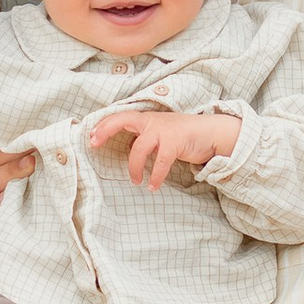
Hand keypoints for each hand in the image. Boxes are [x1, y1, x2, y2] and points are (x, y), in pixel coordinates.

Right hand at [0, 109, 38, 222]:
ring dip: (10, 172)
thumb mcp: (1, 158)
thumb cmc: (7, 183)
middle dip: (12, 150)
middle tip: (35, 142)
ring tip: (31, 164)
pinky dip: (2, 201)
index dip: (2, 132)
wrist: (5, 223)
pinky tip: (17, 193)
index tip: (25, 126)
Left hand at [86, 104, 241, 189]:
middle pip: (123, 120)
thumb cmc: (184, 136)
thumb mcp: (160, 134)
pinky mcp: (176, 141)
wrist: (211, 132)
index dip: (104, 125)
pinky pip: (160, 162)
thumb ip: (144, 139)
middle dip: (106, 130)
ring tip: (135, 181)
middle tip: (94, 143)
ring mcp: (164, 130)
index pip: (120, 116)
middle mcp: (152, 121)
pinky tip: (153, 186)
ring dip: (134, 167)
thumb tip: (127, 152)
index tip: (91, 137)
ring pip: (139, 148)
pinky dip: (155, 176)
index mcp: (147, 119)